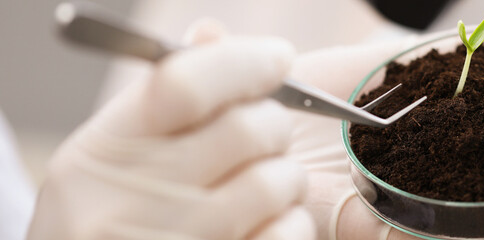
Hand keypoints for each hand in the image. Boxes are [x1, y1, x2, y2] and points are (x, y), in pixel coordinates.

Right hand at [27, 22, 314, 239]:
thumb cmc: (113, 212)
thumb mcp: (115, 153)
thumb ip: (162, 98)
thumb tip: (211, 35)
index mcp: (99, 155)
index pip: (184, 86)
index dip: (242, 64)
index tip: (277, 57)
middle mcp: (130, 204)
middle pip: (243, 131)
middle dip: (274, 121)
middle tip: (269, 129)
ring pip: (274, 182)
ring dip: (286, 175)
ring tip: (265, 181)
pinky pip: (288, 231)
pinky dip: (290, 219)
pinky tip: (266, 220)